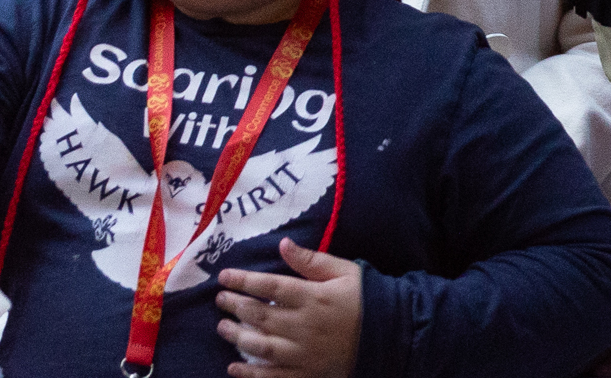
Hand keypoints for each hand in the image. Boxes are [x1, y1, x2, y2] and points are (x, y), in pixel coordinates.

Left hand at [217, 238, 362, 377]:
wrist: (390, 335)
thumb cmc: (364, 298)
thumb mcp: (343, 271)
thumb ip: (311, 260)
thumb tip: (282, 245)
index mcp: (313, 298)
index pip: (269, 287)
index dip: (243, 281)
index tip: (224, 276)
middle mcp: (304, 326)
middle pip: (260, 316)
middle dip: (235, 307)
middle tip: (220, 300)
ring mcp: (304, 354)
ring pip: (261, 346)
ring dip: (237, 337)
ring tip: (222, 328)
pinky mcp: (307, 374)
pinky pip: (273, 377)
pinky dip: (251, 375)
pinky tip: (233, 369)